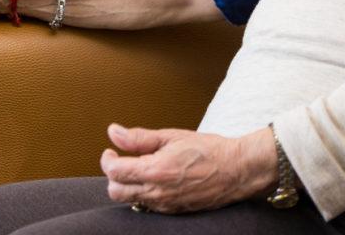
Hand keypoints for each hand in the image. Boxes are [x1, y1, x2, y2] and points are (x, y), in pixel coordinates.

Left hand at [100, 125, 275, 212]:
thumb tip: (114, 133)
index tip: (111, 151)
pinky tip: (154, 178)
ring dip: (128, 185)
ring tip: (139, 167)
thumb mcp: (171, 136)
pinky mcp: (174, 211)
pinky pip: (148, 206)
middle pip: (116, 191)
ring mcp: (166, 205)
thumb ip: (139, 138)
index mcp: (155, 171)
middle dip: (113, 175)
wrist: (237, 170)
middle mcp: (158, 192)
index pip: (114, 172)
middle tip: (121, 160)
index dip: (107, 160)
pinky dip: (144, 193)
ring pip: (131, 200)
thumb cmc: (208, 150)